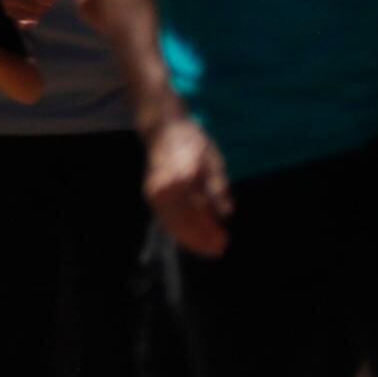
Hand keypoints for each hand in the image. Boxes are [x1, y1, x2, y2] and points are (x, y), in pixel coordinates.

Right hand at [144, 111, 232, 256]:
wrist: (163, 128)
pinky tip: (193, 235)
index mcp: (179, 181)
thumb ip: (217, 187)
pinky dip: (179, 230)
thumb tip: (225, 213)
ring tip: (209, 246)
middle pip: (182, 224)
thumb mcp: (212, 161)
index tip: (224, 242)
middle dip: (201, 239)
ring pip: (172, 224)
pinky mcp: (152, 195)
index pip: (195, 215)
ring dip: (190, 238)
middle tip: (219, 249)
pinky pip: (166, 218)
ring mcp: (154, 194)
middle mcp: (162, 191)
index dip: (209, 232)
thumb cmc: (191, 141)